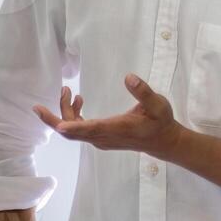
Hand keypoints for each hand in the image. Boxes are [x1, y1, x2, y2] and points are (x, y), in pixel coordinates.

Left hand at [33, 74, 185, 159]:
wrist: (162, 142)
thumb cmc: (161, 122)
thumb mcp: (158, 105)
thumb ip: (143, 92)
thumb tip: (129, 78)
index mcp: (116, 128)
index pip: (90, 129)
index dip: (73, 126)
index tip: (57, 124)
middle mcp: (104, 137)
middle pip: (72, 133)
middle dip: (57, 115)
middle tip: (62, 90)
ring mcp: (100, 140)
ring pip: (72, 131)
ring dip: (65, 112)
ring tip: (68, 91)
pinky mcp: (99, 139)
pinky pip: (78, 131)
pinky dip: (72, 117)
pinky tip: (79, 102)